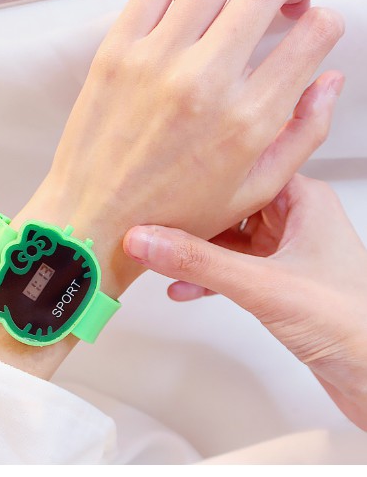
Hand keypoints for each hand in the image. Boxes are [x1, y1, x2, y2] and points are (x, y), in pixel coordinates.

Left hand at [0, 0, 343, 378]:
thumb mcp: (249, 194)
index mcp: (245, 122)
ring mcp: (156, 62)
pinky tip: (188, 3)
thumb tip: (326, 84)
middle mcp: (203, 84)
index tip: (313, 26)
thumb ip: (301, 136)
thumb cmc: (164, 215)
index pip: (311, 36)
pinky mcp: (116, 52)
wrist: (93, 219)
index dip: (323, 24)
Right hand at [124, 174, 366, 430]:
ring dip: (196, 253)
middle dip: (193, 219)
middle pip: (231, 208)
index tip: (168, 180)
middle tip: (155, 218)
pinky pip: (233, 270)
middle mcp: (294, 222)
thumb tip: (149, 240)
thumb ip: (200, 262)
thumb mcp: (262, 284)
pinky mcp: (278, 282)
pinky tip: (183, 288)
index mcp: (303, 201)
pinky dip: (208, 278)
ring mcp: (286, 253)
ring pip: (229, 242)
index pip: (244, 172)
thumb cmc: (351, 323)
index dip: (204, 176)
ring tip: (159, 255)